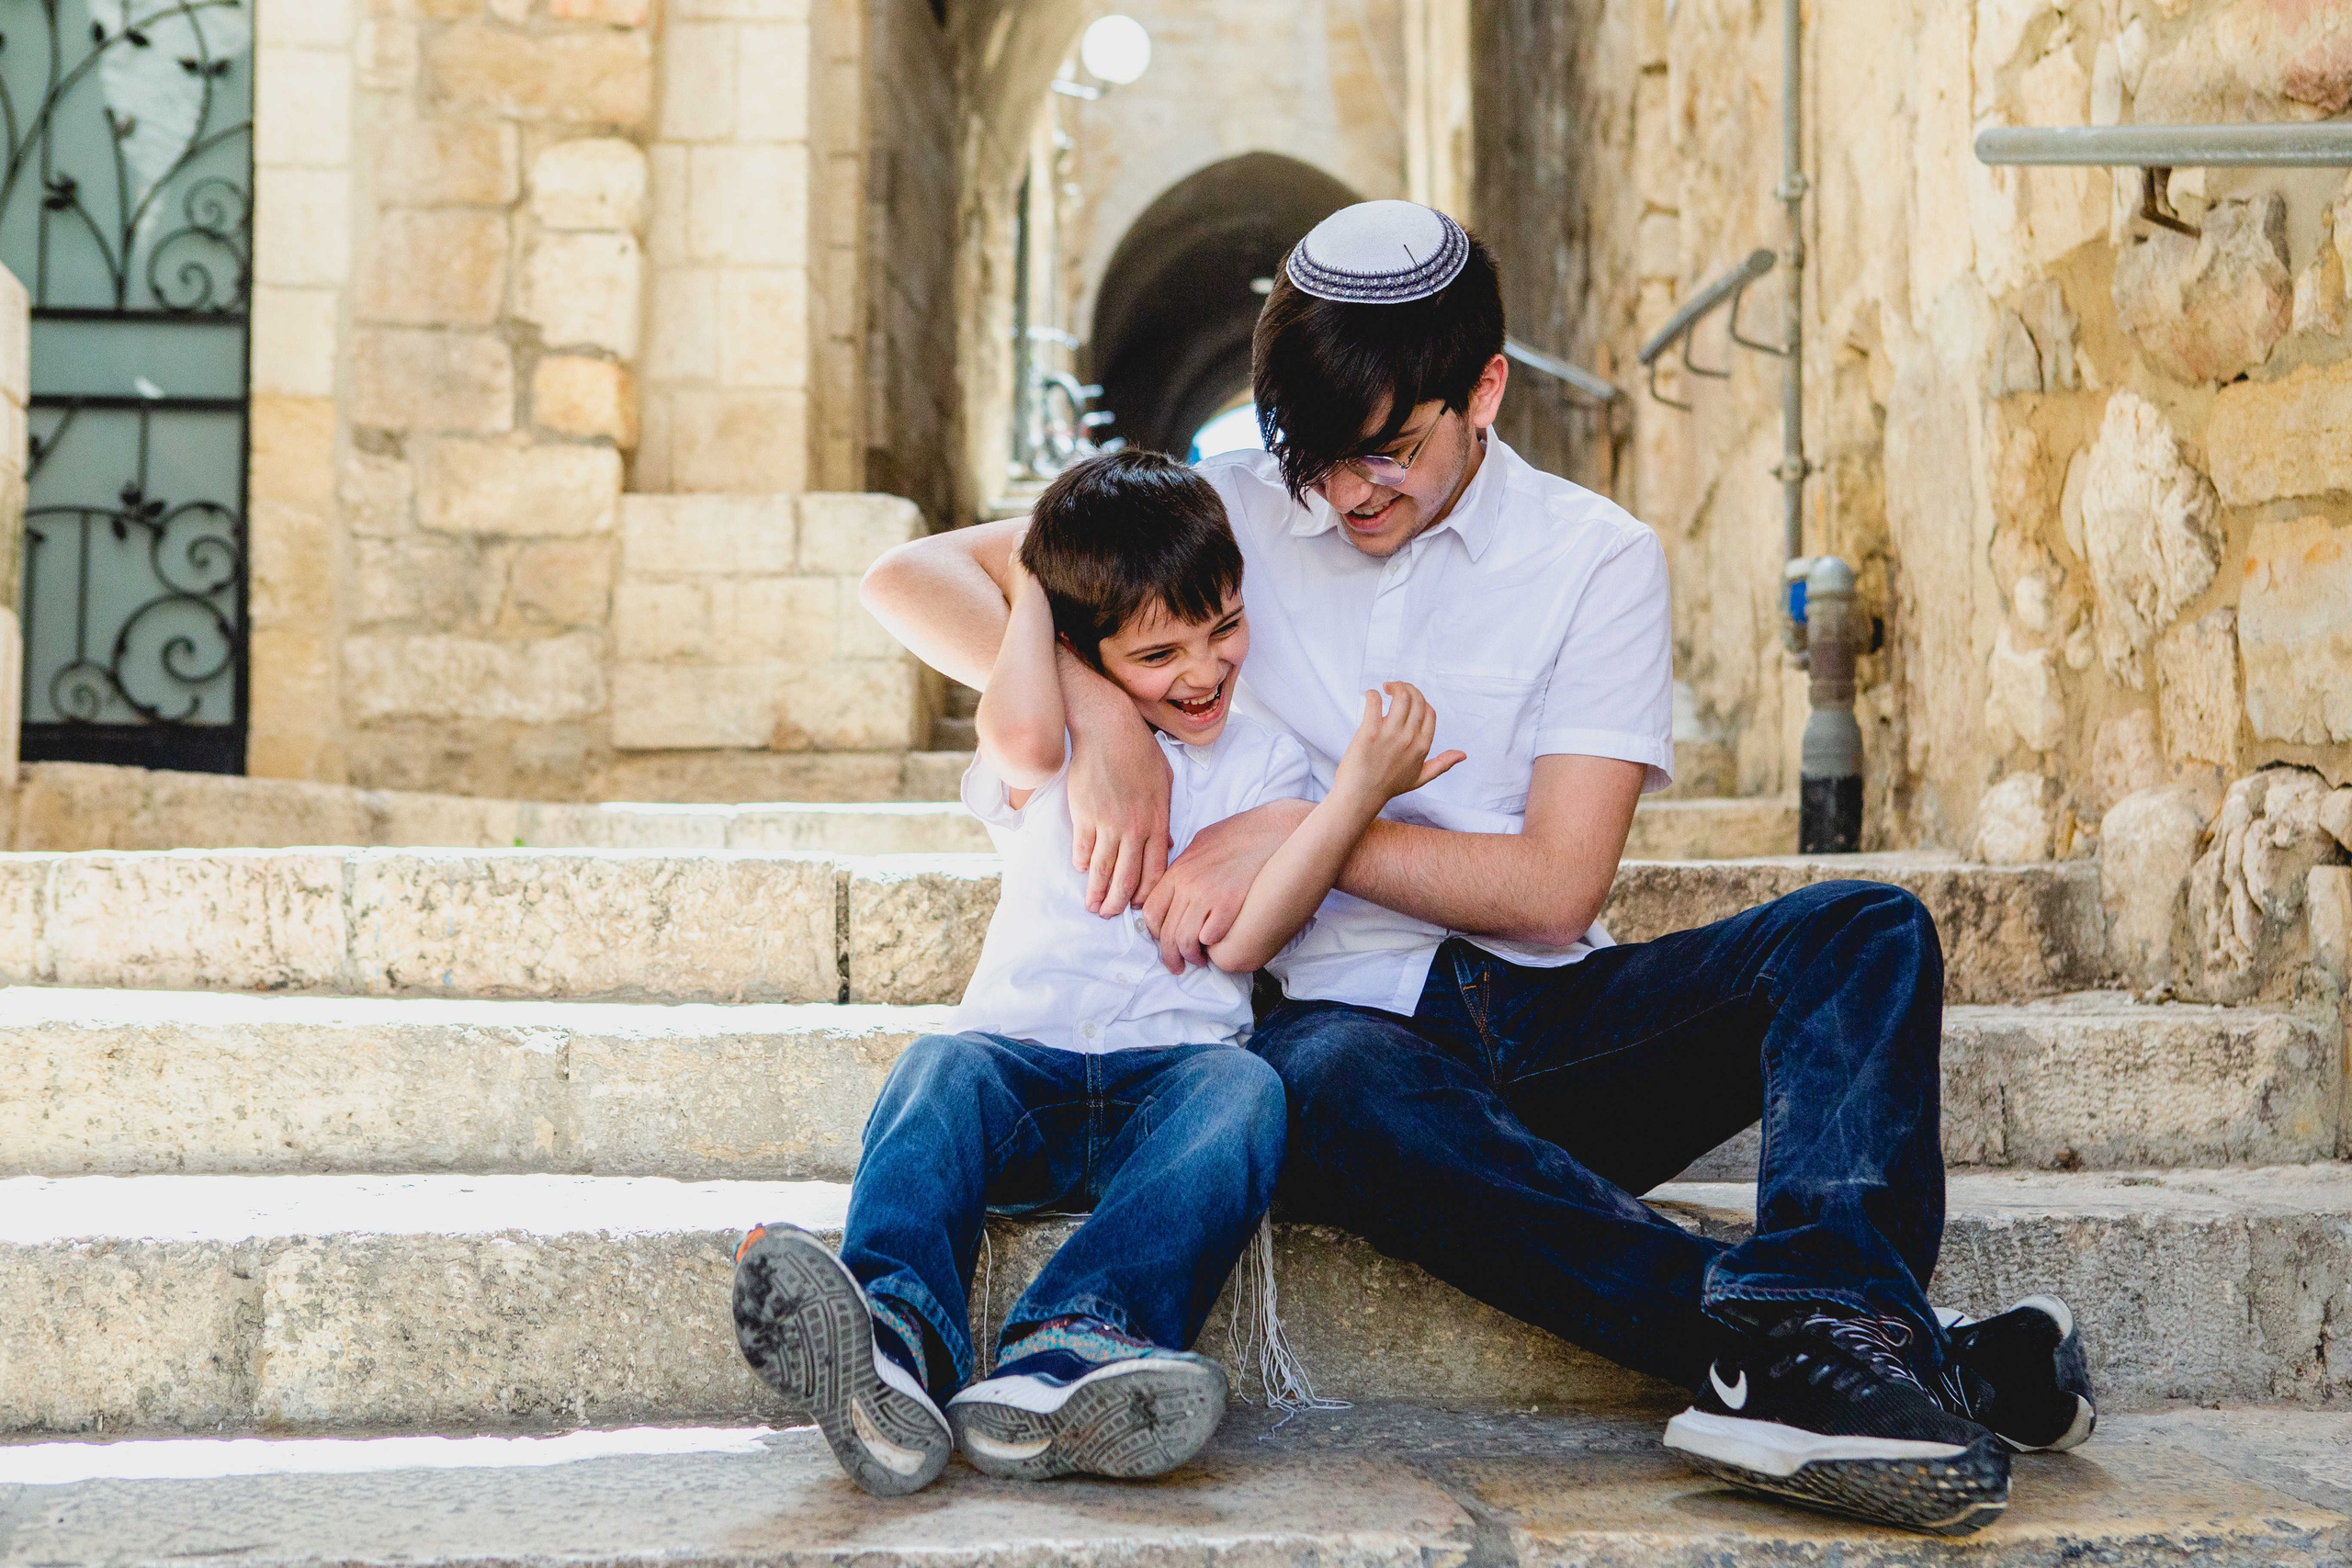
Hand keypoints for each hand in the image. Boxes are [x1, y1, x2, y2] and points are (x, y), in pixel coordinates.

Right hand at [1065, 672, 1171, 914]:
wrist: (1107, 728)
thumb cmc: (1138, 750)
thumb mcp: (1164, 781)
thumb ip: (1165, 816)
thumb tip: (1165, 845)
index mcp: (1157, 820)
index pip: (1154, 868)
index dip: (1147, 891)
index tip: (1139, 905)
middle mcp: (1134, 827)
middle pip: (1127, 876)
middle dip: (1119, 901)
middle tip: (1111, 916)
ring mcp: (1108, 823)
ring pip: (1103, 868)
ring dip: (1097, 891)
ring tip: (1093, 907)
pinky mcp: (1084, 814)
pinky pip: (1083, 848)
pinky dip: (1081, 862)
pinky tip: (1081, 871)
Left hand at [1141, 799, 1310, 971]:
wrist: (1272, 830)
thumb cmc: (1240, 834)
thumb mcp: (1202, 842)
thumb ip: (1185, 865)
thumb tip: (1176, 882)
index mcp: (1177, 870)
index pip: (1151, 912)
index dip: (1155, 932)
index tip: (1163, 940)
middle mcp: (1187, 884)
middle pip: (1166, 932)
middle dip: (1169, 955)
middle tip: (1177, 965)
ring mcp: (1208, 895)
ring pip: (1185, 940)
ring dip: (1191, 956)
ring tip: (1199, 960)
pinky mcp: (1230, 904)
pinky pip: (1210, 936)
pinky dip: (1211, 945)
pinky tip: (1217, 945)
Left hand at [1334, 682, 1464, 806]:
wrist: (1361, 796)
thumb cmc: (1388, 786)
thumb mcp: (1421, 778)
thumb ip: (1442, 764)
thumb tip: (1463, 755)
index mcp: (1423, 746)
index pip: (1429, 711)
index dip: (1421, 700)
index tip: (1409, 700)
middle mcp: (1410, 739)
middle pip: (1416, 700)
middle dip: (1407, 688)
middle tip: (1395, 688)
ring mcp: (1390, 735)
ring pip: (1400, 697)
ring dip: (1394, 686)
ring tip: (1385, 688)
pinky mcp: (1369, 733)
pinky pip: (1374, 703)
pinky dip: (1373, 694)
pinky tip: (1371, 695)